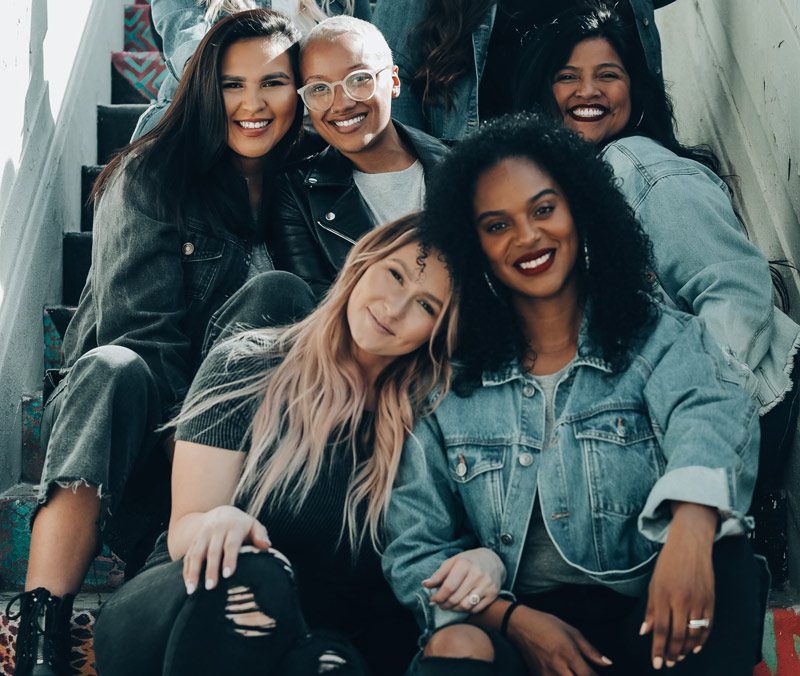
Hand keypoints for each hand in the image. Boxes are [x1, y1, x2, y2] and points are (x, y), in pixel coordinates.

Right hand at [182, 505, 270, 594]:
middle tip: (211, 587)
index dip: (229, 559)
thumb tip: (266, 546)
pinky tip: (188, 584)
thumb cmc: (242, 525)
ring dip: (193, 572)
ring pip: (195, 554)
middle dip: (210, 570)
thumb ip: (260, 535)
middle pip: (212, 551)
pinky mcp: (194, 541)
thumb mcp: (253, 525)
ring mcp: (203, 535)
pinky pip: (187, 556)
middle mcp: (216, 530)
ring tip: (192, 590)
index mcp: (233, 527)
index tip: (227, 575)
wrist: (220, 513)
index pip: (231, 544)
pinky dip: (186, 570)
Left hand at [423, 547, 505, 612]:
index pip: (448, 587)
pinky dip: (466, 609)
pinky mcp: (493, 594)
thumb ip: (438, 574)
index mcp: (465, 564)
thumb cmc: (468, 561)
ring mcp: (486, 585)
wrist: (492, 561)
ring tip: (450, 604)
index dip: (438, 596)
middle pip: (455, 598)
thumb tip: (425, 584)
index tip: (433, 600)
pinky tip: (462, 604)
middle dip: (444, 604)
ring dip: (454, 609)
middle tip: (440, 604)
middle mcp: (477, 574)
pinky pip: (475, 609)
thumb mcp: (452, 562)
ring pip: (465, 606)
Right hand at [507, 605, 611, 675]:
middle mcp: (558, 667)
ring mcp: (546, 675)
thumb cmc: (546, 624)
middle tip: (585, 673)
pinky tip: (565, 673)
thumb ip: (590, 650)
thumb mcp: (571, 631)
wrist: (519, 625)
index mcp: (568, 653)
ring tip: (574, 672)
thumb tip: (607, 663)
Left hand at [641, 502, 716, 668]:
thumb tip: (644, 633)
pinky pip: (707, 626)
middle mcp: (681, 600)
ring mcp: (698, 601)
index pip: (660, 629)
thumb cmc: (668, 565)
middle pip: (678, 635)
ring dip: (685, 649)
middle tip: (667, 663)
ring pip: (694, 634)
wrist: (690, 545)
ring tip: (677, 657)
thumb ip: (649, 610)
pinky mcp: (711, 601)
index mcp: (663, 595)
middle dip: (672, 653)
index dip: (658, 649)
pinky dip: (701, 640)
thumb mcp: (653, 584)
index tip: (656, 663)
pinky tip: (694, 648)